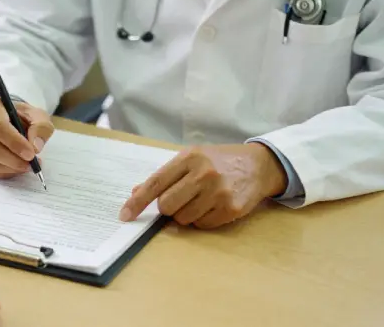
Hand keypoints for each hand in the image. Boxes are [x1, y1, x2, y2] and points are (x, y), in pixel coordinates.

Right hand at [0, 96, 53, 178]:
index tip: (31, 154)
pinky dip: (4, 172)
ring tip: (26, 166)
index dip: (14, 143)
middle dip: (13, 160)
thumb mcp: (37, 115)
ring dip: (10, 168)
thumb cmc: (21, 116)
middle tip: (31, 164)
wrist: (6, 118)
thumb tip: (35, 146)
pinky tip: (15, 167)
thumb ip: (41, 127)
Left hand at [119, 144, 287, 229]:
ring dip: (187, 214)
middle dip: (168, 208)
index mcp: (189, 157)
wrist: (258, 164)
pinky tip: (214, 205)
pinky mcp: (230, 208)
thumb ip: (165, 176)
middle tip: (182, 198)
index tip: (125, 215)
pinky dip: (203, 219)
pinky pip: (202, 225)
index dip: (137, 202)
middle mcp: (203, 173)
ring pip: (183, 218)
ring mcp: (218, 192)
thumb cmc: (218, 161)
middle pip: (166, 205)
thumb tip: (137, 193)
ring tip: (202, 199)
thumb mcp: (192, 159)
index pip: (155, 183)